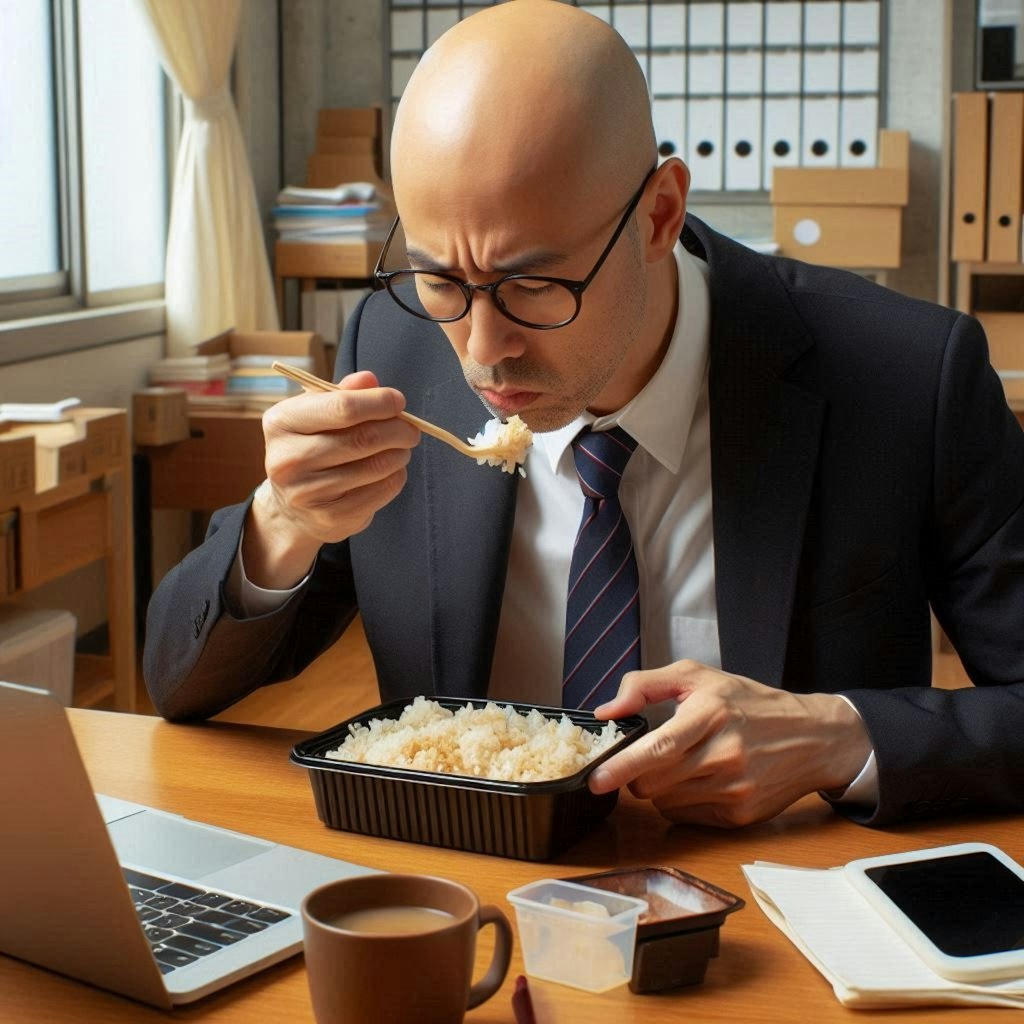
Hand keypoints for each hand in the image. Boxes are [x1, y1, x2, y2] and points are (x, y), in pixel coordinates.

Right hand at [243, 371, 419, 587]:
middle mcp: (287, 459)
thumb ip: (344, 394)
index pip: (342, 407)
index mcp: (281, 422)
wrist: (293, 506)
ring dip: (400, 454)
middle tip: (411, 429)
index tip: (399, 402)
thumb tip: (370, 380)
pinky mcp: (330, 518)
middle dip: (398, 430)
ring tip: (402, 448)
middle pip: (363, 438)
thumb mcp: (318, 413)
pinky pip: (380, 491)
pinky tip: (391, 471)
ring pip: (375, 466)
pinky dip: (396, 477)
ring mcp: (307, 493)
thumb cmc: (312, 447)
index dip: (379, 402)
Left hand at [587, 660, 872, 826]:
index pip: (658, 748)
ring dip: (659, 787)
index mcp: (711, 714)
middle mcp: (724, 755)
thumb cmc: (750, 702)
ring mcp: (734, 790)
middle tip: (650, 756)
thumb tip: (607, 711)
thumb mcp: (699, 677)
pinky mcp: (740, 816)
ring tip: (682, 763)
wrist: (814, 737)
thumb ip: (645, 685)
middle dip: (638, 773)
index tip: (597, 778)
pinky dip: (680, 801)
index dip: (623, 766)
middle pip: (654, 782)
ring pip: (665, 802)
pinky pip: (686, 816)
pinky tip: (699, 780)